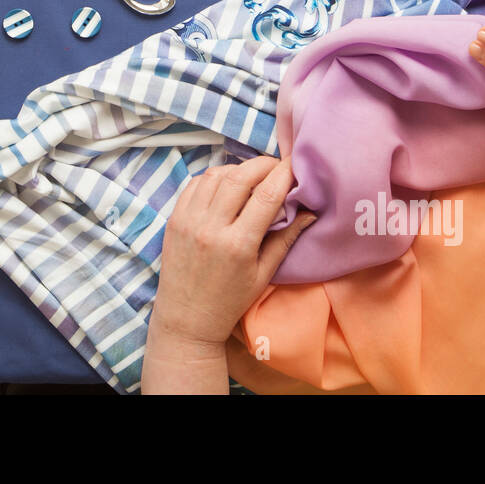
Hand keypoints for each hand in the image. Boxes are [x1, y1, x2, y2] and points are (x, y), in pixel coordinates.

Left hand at [152, 158, 313, 347]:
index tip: (295, 166)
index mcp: (238, 245)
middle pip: (240, 177)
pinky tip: (226, 184)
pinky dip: (214, 177)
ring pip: (216, 175)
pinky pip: (195, 184)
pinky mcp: (174, 218)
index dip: (284, 174)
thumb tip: (310, 211)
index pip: (266, 196)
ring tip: (253, 176)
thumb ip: (286, 239)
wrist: (186, 318)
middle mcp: (211, 227)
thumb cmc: (230, 301)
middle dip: (263, 165)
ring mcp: (188, 220)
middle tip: (277, 166)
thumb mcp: (263, 275)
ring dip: (238, 168)